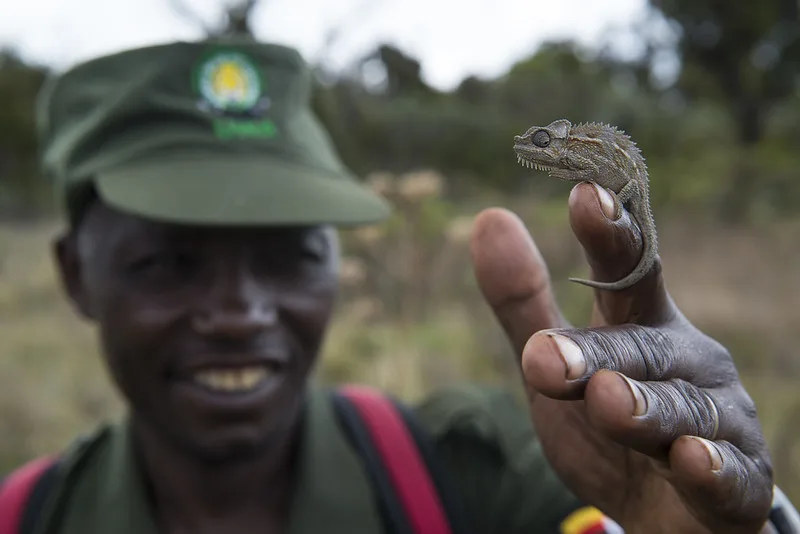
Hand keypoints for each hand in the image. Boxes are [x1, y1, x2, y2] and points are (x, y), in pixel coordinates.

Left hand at [469, 182, 773, 532]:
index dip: (610, 234)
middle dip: (597, 351)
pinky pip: (726, 475)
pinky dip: (711, 468)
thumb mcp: (558, 358)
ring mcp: (716, 420)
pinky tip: (692, 460)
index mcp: (641, 323)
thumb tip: (488, 217)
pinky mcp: (734, 481)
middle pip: (641, 347)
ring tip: (608, 400)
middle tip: (546, 354)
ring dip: (646, 405)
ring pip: (682, 408)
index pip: (630, 270)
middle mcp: (685, 361)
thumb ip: (524, 299)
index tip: (584, 195)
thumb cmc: (608, 418)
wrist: (666, 507)